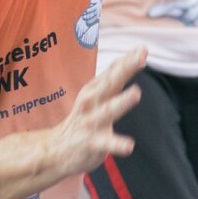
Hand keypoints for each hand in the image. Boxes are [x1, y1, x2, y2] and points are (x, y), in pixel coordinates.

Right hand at [47, 47, 145, 176]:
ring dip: (121, 101)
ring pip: (107, 110)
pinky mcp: (91, 143)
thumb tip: (137, 53)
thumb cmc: (83, 117)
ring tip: (136, 92)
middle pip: (110, 83)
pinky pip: (106, 143)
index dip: (127, 59)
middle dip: (125, 70)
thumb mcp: (95, 94)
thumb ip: (114, 76)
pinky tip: (129, 146)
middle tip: (141, 58)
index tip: (142, 49)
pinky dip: (117, 144)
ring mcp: (91, 122)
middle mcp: (92, 101)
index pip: (112, 71)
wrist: (55, 150)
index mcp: (95, 89)